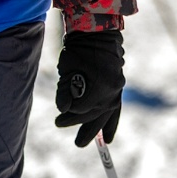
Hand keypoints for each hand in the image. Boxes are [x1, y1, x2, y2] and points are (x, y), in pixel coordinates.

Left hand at [55, 29, 122, 147]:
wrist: (98, 34)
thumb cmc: (79, 49)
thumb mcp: (67, 69)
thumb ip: (64, 91)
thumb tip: (63, 109)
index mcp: (100, 86)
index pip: (81, 109)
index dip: (69, 114)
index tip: (58, 115)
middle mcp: (112, 90)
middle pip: (94, 115)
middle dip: (81, 126)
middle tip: (69, 136)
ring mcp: (117, 90)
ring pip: (106, 115)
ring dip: (97, 130)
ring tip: (85, 143)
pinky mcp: (118, 88)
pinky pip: (115, 110)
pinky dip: (111, 124)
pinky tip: (108, 139)